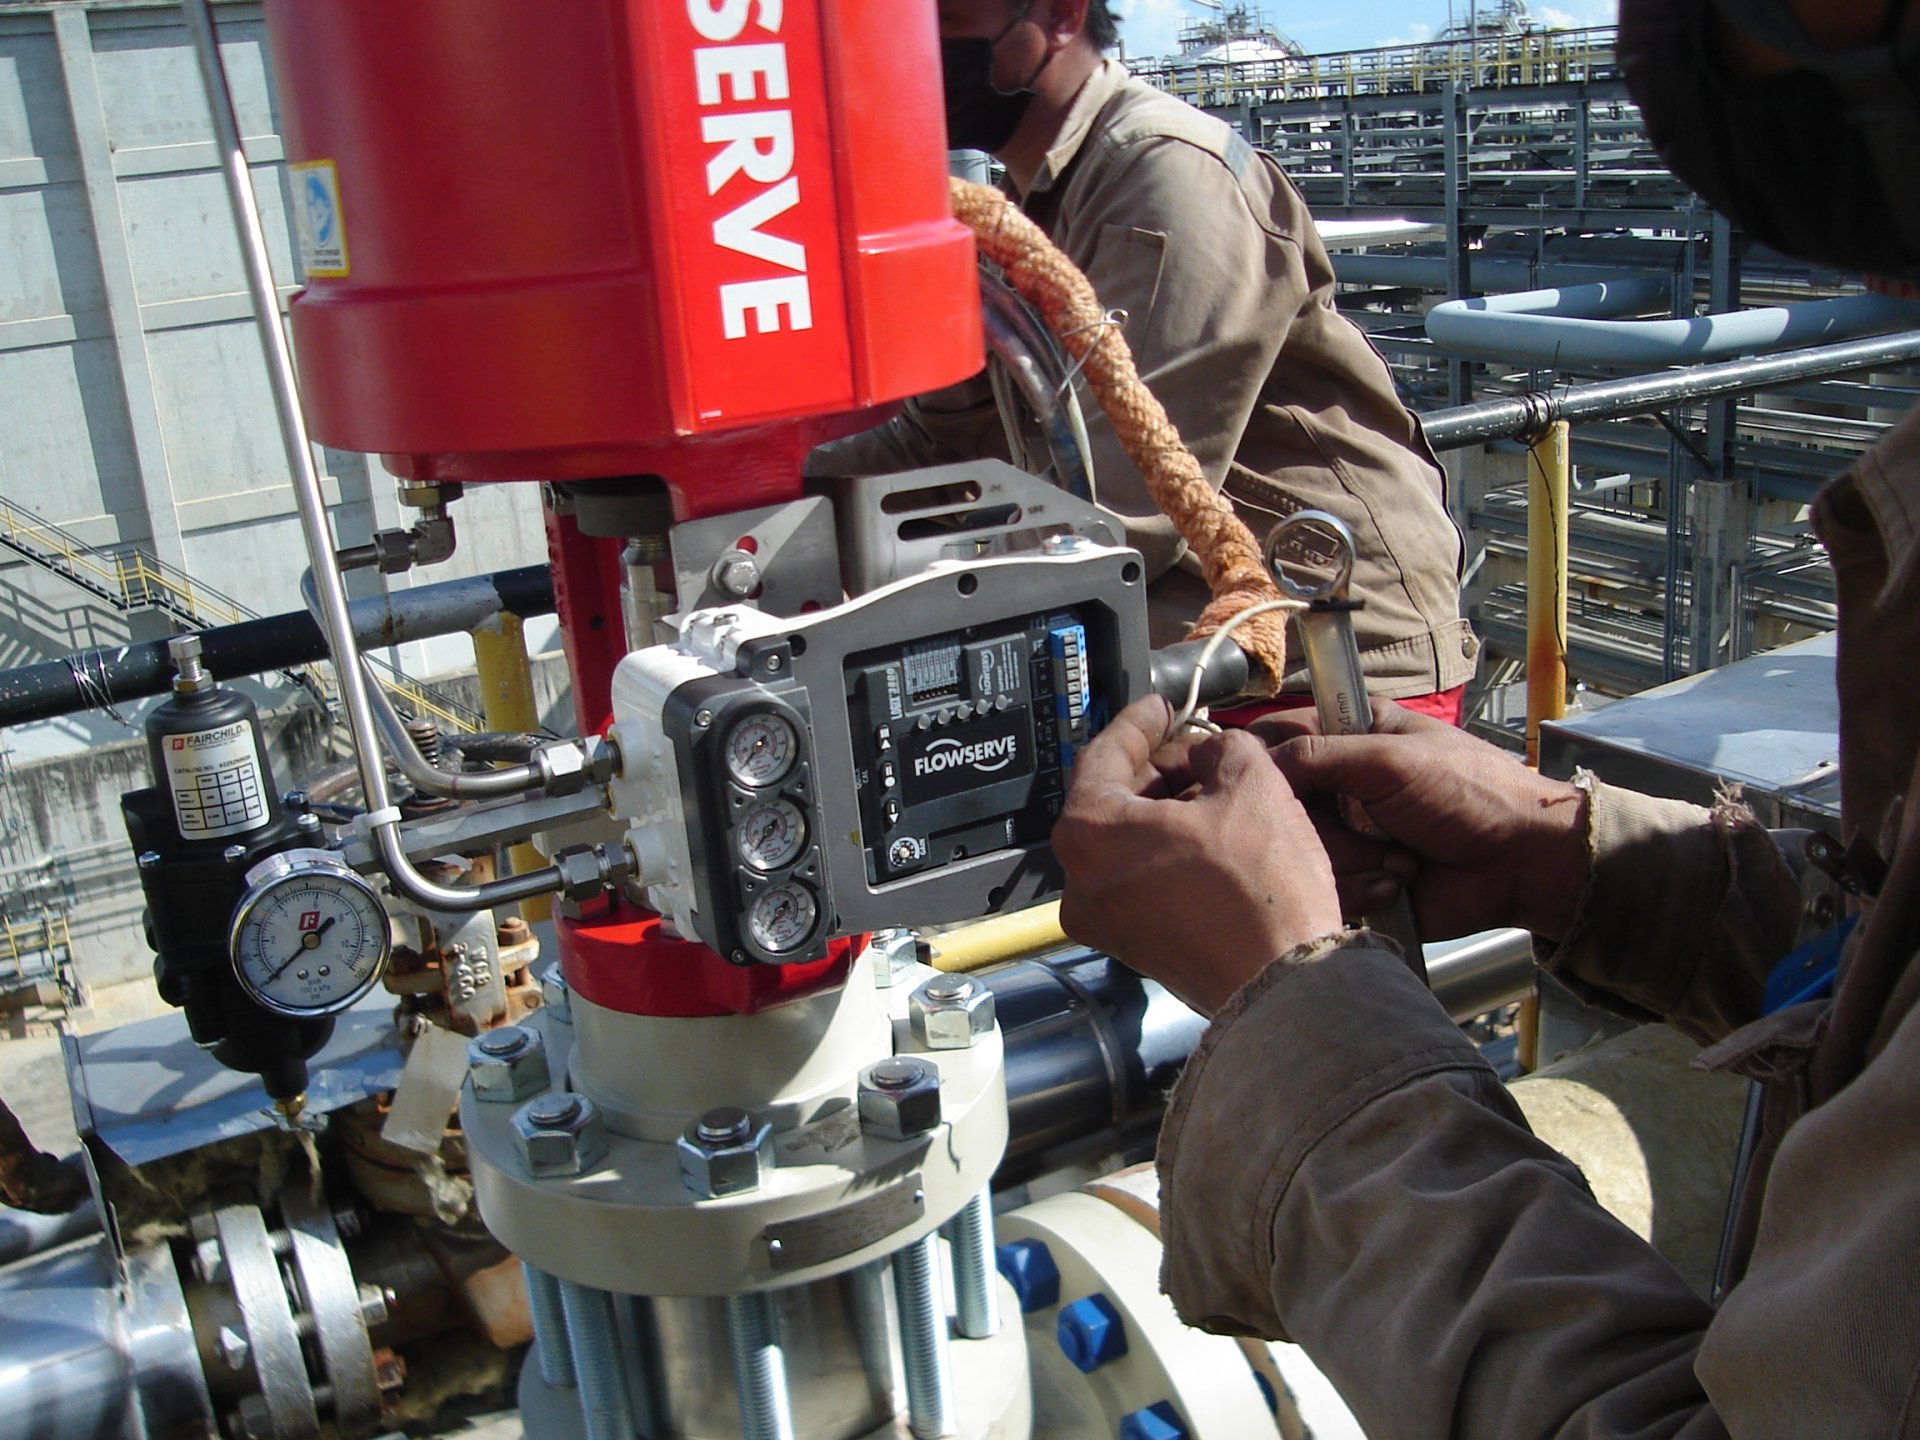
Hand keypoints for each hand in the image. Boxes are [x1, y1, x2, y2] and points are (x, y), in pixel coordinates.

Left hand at [1053, 695, 1343, 1014]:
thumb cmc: (1261, 891)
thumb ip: (1221, 748)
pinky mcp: (1133, 946)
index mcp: (1089, 832)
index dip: (1140, 722)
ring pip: (1127, 843)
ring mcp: (1103, 921)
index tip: (1164, 708)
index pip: (1104, 754)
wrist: (1284, 985)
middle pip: (1111, 801)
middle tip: (1200, 750)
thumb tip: (1210, 752)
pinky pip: (1140, 881)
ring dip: (1167, 812)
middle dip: (1158, 770)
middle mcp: (1080, 880)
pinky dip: (1169, 853)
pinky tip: (1215, 839)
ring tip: (1217, 792)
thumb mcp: (1252, 785)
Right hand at [1251, 702, 1589, 941]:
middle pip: (1281, 802)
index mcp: (1352, 734)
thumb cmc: (1470, 793)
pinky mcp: (1356, 878)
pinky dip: (1360, 888)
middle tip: (1362, 824)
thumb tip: (1258, 762)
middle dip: (1319, 822)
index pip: (1279, 735)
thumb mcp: (1391, 758)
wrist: (1519, 863)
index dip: (1263, 759)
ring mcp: (1347, 833)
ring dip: (1350, 857)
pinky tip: (1397, 882)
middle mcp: (1341, 783)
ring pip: (1299, 849)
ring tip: (1396, 859)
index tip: (1260, 781)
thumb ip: (1318, 753)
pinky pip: (1325, 887)